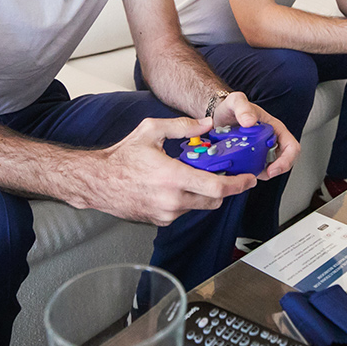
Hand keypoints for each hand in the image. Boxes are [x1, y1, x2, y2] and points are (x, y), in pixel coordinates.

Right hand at [94, 116, 255, 225]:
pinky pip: (183, 211)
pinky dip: (188, 200)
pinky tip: (178, 186)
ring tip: (197, 176)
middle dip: (226, 189)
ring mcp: (166, 214)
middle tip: (232, 177)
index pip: (217, 187)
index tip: (248, 179)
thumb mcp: (151, 131)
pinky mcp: (160, 221)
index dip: (238, 184)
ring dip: (204, 194)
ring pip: (199, 206)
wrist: (97, 182)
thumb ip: (182, 126)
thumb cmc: (121, 158)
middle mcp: (172, 200)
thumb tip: (205, 124)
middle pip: (214, 201)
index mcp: (173, 177)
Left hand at [212, 92, 300, 179]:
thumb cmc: (231, 108)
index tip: (272, 169)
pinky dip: (250, 173)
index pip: (292, 147)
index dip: (286, 161)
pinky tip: (239, 169)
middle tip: (259, 174)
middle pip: (283, 162)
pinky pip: (256, 171)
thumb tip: (249, 121)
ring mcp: (263, 151)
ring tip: (245, 170)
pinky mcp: (252, 159)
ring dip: (260, 173)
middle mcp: (272, 141)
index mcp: (275, 129)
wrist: (219, 116)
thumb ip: (242, 106)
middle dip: (274, 170)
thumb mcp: (235, 101)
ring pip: (269, 169)